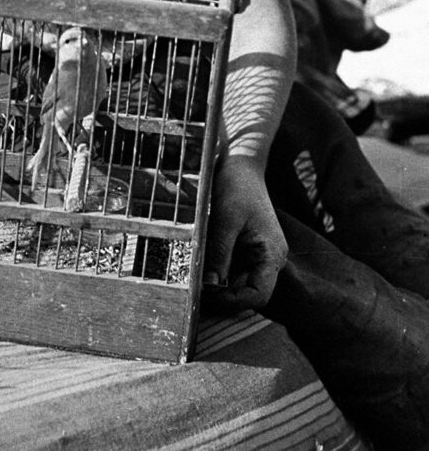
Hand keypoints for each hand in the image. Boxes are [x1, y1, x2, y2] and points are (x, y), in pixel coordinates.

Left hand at [202, 155, 287, 311]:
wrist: (241, 166)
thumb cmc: (237, 187)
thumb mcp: (226, 220)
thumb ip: (220, 254)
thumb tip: (210, 286)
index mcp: (272, 255)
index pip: (259, 296)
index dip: (234, 301)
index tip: (208, 295)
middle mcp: (269, 260)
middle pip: (249, 293)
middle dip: (224, 296)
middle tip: (197, 290)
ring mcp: (258, 255)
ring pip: (239, 283)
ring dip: (219, 285)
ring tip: (197, 279)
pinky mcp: (246, 250)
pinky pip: (234, 270)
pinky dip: (218, 271)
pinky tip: (202, 266)